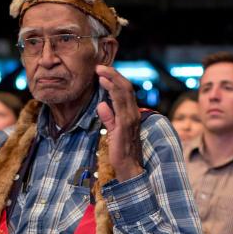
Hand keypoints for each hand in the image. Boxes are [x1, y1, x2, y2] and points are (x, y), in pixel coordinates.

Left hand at [95, 65, 142, 181]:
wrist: (128, 167)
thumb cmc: (120, 150)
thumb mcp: (112, 130)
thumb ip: (108, 117)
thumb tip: (101, 104)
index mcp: (131, 113)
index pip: (125, 91)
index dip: (115, 78)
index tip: (102, 70)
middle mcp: (133, 113)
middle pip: (126, 87)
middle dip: (113, 74)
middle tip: (99, 66)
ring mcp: (130, 118)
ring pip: (124, 92)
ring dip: (111, 79)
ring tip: (99, 71)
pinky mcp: (125, 125)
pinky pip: (120, 104)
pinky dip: (112, 92)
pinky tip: (104, 86)